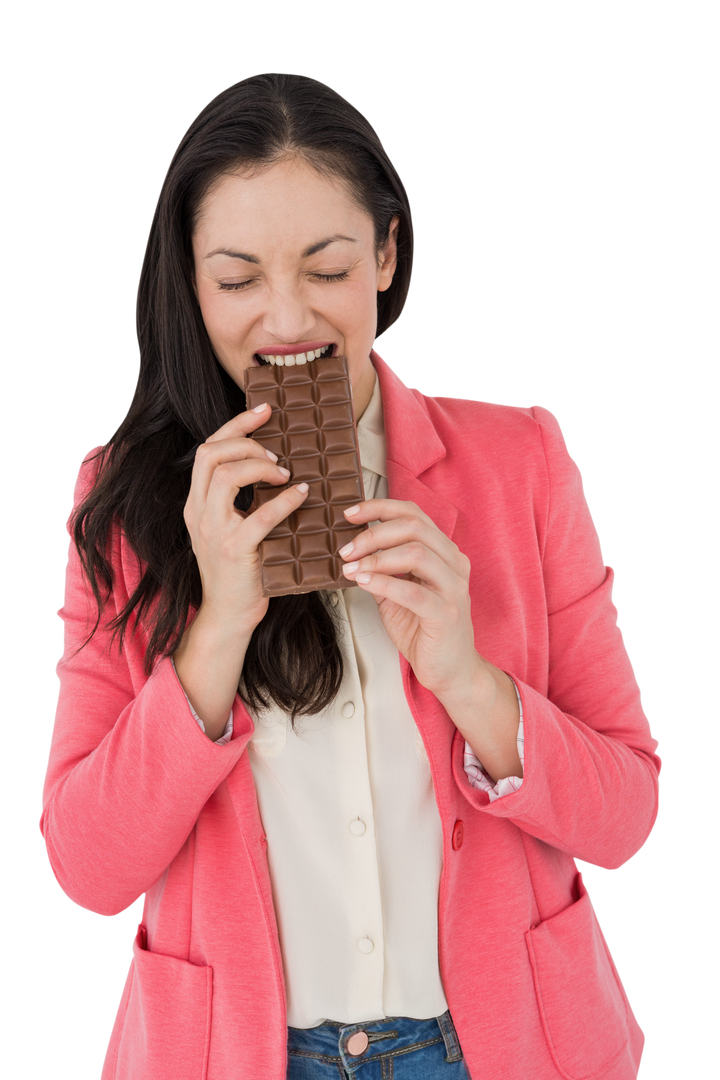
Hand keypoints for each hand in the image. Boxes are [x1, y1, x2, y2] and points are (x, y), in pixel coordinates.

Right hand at [183, 404, 309, 632]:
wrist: (228, 615)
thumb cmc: (239, 572)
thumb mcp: (230, 528)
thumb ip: (240, 500)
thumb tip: (277, 465)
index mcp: (195, 503)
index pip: (207, 450)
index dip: (235, 425)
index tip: (263, 411)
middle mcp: (197, 512)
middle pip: (210, 454)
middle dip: (245, 440)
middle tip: (276, 451)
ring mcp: (211, 531)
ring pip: (225, 476)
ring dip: (259, 466)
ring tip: (283, 473)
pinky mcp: (232, 551)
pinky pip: (258, 516)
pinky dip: (283, 500)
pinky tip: (300, 494)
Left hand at [339, 500, 481, 696]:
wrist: (450, 670)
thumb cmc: (425, 629)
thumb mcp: (397, 592)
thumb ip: (382, 569)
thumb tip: (351, 550)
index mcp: (443, 552)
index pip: (413, 514)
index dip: (379, 508)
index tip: (350, 514)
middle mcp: (453, 563)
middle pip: (413, 527)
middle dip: (372, 533)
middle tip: (345, 548)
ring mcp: (453, 588)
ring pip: (415, 553)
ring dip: (376, 558)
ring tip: (351, 567)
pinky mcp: (446, 614)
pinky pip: (413, 591)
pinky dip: (384, 583)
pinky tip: (363, 583)